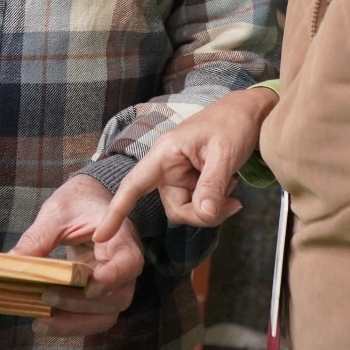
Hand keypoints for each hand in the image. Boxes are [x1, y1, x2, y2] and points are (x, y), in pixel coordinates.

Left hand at [12, 174, 143, 336]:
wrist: (87, 202)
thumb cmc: (77, 202)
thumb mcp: (57, 213)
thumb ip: (39, 237)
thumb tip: (12, 261)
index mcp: (121, 238)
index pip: (129, 263)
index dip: (112, 278)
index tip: (88, 287)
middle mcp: (124, 266)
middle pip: (117, 298)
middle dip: (81, 304)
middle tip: (47, 297)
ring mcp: (114, 284)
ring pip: (106, 315)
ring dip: (74, 323)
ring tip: (41, 322)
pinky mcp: (100, 295)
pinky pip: (92, 317)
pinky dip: (70, 324)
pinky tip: (43, 323)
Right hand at [92, 86, 277, 243]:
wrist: (248, 113)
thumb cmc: (231, 123)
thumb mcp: (224, 154)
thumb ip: (212, 186)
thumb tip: (205, 215)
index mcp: (165, 153)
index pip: (134, 185)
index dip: (117, 211)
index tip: (101, 236)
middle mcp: (167, 166)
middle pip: (176, 208)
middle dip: (202, 213)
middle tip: (231, 204)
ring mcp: (180, 175)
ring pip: (189, 210)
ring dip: (212, 207)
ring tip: (232, 185)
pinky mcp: (192, 180)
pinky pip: (199, 204)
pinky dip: (216, 202)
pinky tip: (230, 184)